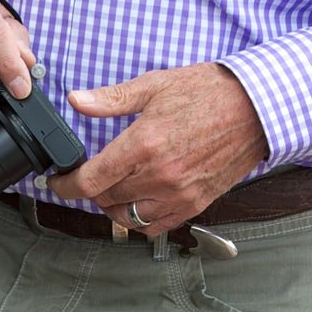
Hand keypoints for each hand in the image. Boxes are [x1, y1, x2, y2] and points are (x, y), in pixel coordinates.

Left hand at [48, 62, 267, 233]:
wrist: (254, 108)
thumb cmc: (207, 91)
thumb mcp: (155, 85)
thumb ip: (112, 98)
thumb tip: (77, 100)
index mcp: (143, 144)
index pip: (90, 181)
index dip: (65, 185)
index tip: (57, 181)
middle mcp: (159, 175)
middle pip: (105, 199)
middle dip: (88, 189)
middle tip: (86, 175)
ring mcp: (178, 194)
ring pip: (127, 218)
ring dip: (111, 206)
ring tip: (110, 188)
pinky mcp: (195, 204)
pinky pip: (156, 227)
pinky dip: (139, 220)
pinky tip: (136, 201)